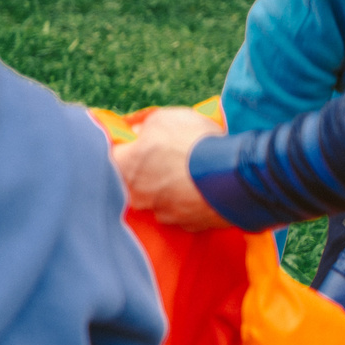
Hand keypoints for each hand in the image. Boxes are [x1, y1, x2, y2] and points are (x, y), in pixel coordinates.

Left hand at [112, 107, 227, 231]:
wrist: (231, 176)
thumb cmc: (192, 142)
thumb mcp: (165, 119)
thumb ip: (146, 126)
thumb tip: (139, 133)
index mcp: (124, 168)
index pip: (113, 156)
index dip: (127, 148)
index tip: (139, 143)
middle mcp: (137, 197)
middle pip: (135, 182)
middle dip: (149, 171)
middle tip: (169, 158)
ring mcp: (162, 214)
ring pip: (160, 199)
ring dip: (170, 189)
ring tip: (190, 174)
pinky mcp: (187, 226)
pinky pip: (184, 211)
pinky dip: (191, 202)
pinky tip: (203, 190)